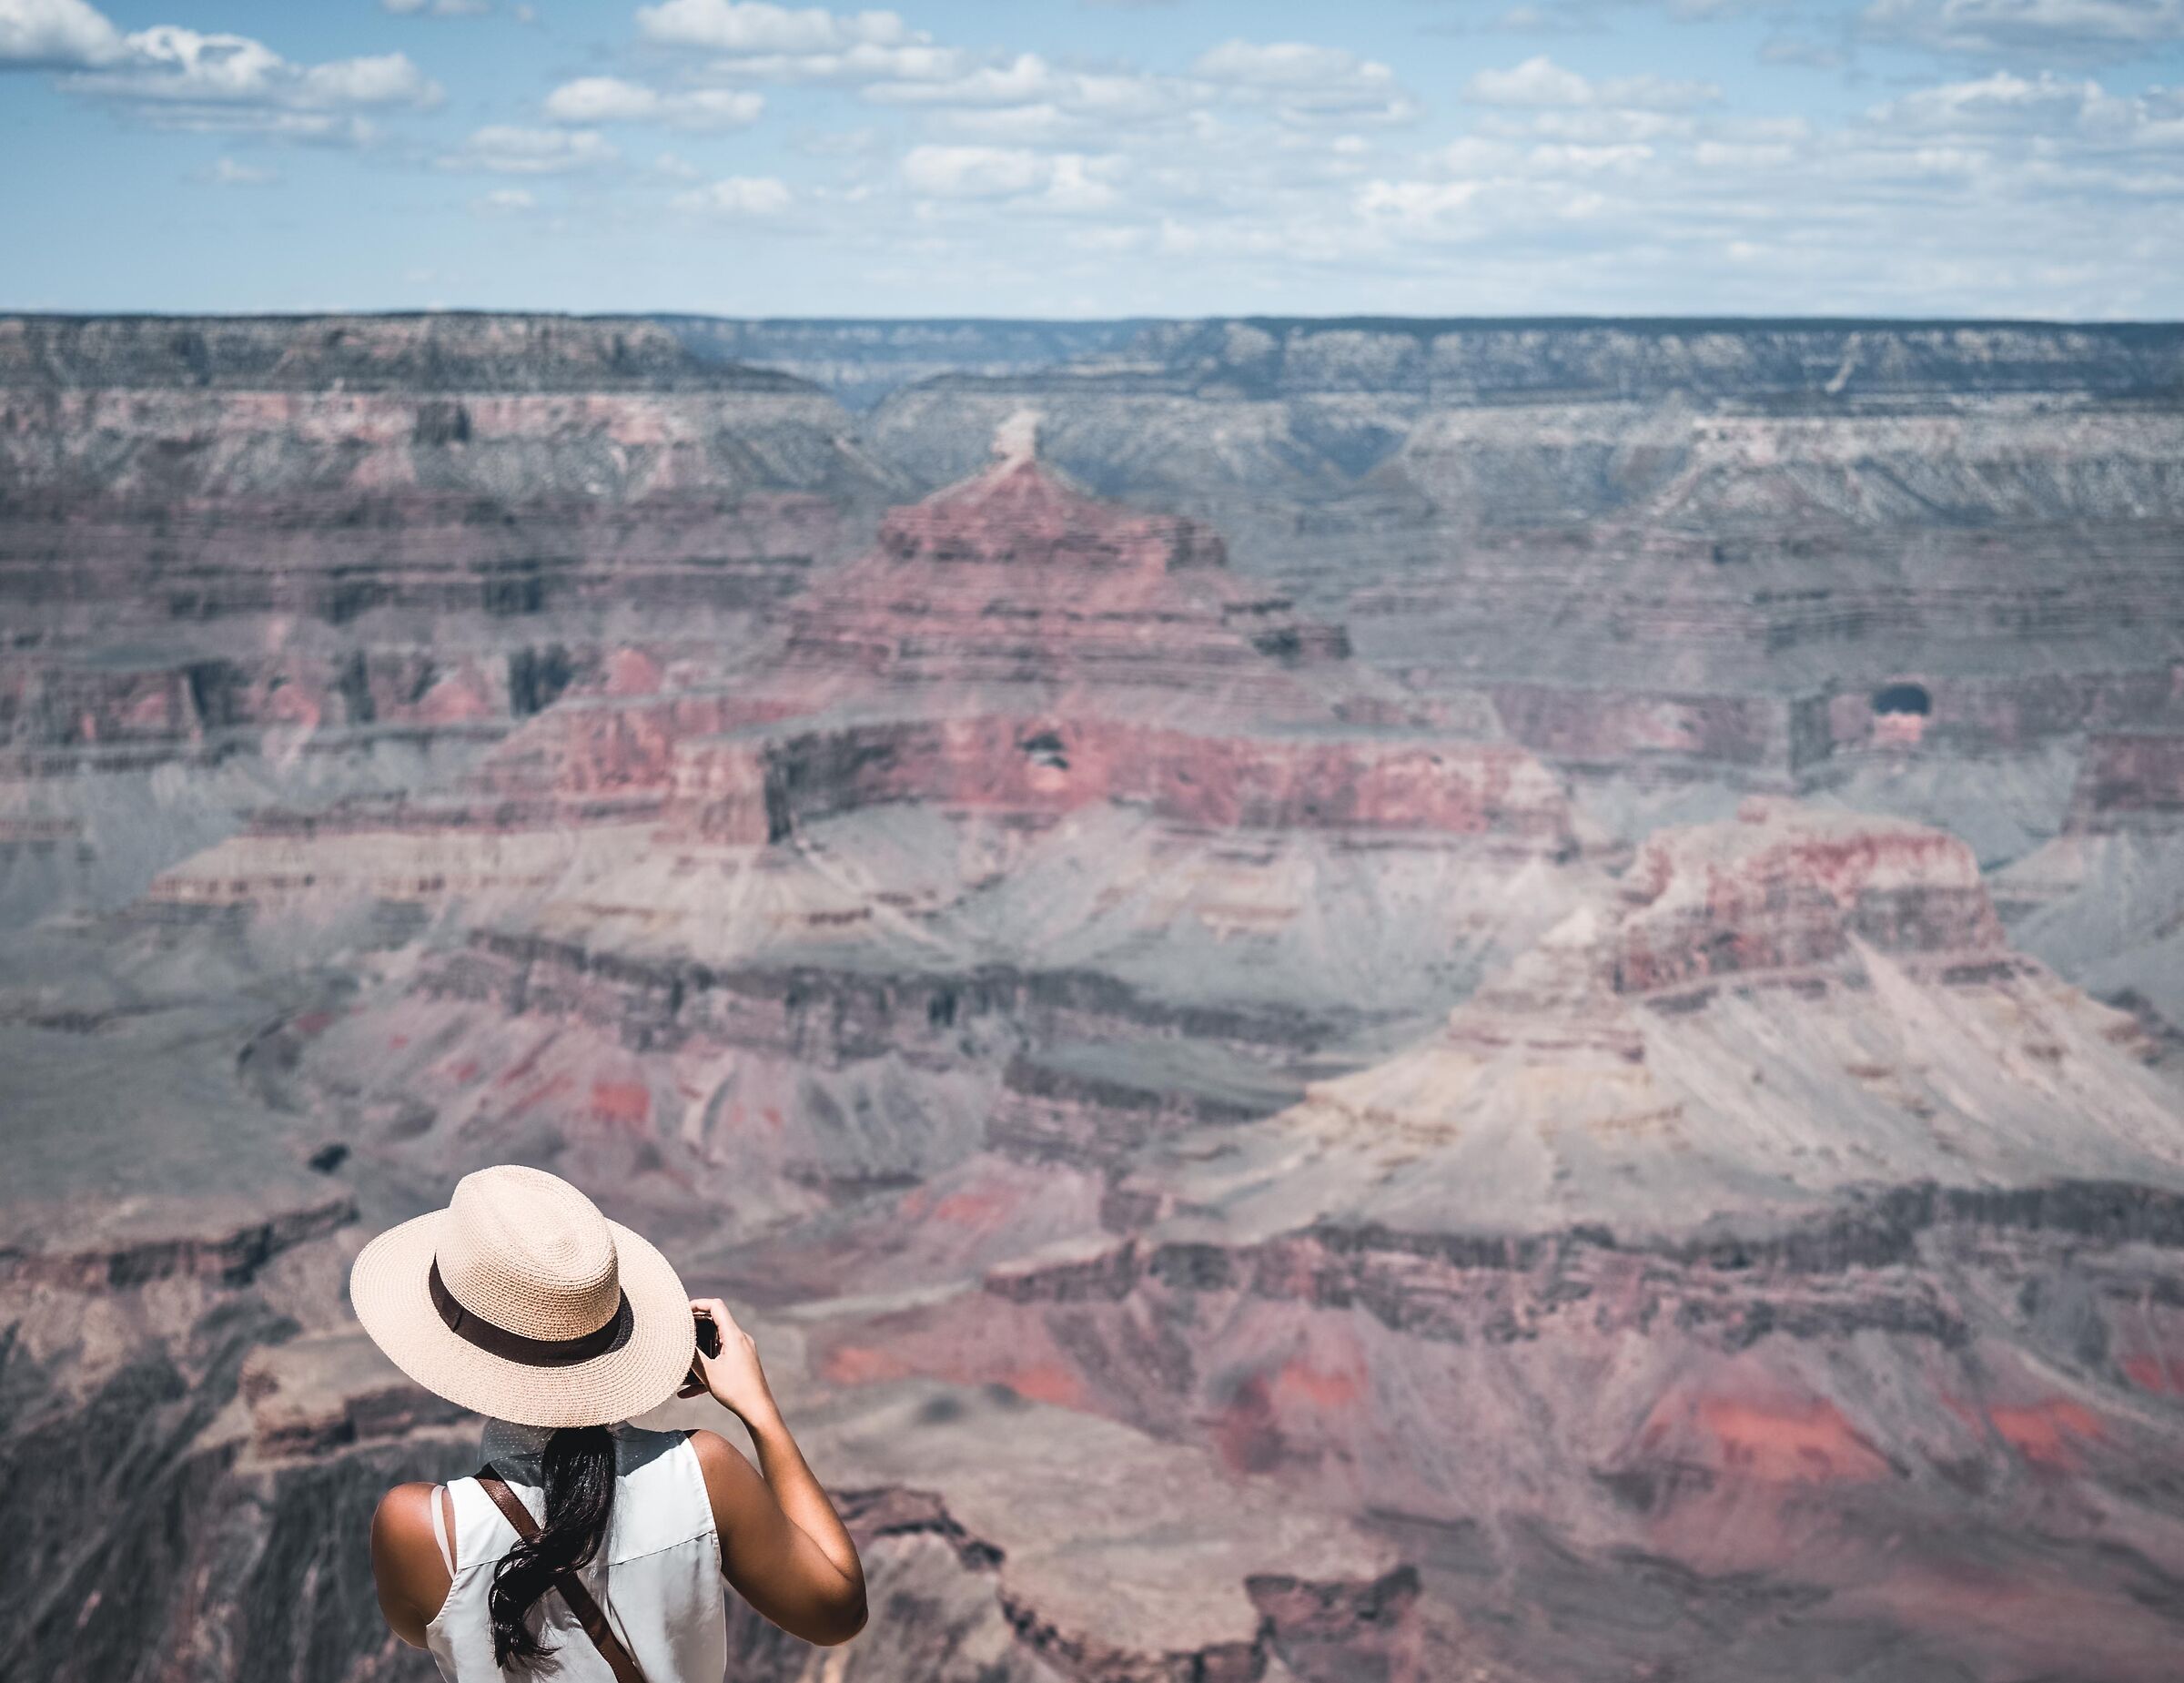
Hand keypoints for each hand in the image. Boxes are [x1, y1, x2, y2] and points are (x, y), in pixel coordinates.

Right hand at [685, 1297, 775, 1424]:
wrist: (759, 1410)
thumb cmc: (735, 1391)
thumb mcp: (709, 1373)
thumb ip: (693, 1356)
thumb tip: (680, 1344)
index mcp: (734, 1336)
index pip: (716, 1306)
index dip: (698, 1304)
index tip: (682, 1312)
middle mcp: (740, 1339)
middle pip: (716, 1322)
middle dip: (695, 1326)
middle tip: (678, 1332)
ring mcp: (743, 1350)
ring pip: (717, 1343)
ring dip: (700, 1349)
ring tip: (682, 1358)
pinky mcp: (743, 1362)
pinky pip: (722, 1358)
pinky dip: (708, 1367)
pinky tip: (688, 1391)